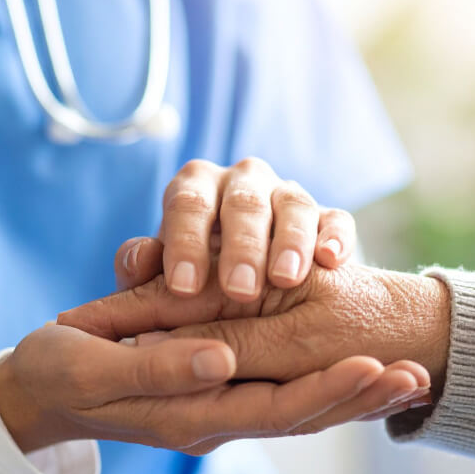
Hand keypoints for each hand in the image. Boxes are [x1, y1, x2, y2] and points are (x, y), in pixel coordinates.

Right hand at [0, 323, 431, 454]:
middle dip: (361, 398)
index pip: (273, 408)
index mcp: (188, 415)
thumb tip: (221, 361)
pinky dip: (325, 386)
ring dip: (355, 395)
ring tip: (410, 378)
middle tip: (420, 376)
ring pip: (300, 409)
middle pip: (302, 416)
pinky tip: (359, 374)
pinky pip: (281, 395)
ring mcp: (217, 409)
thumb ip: (158, 367)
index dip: (327, 390)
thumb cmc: (58, 371)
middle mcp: (214, 419)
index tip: (376, 367)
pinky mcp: (216, 392)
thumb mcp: (95, 365)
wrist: (36, 391)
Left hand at [129, 158, 356, 300]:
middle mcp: (242, 182)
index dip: (185, 242)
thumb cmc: (194, 284)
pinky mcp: (327, 217)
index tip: (184, 287)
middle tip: (239, 291)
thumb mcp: (164, 280)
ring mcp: (288, 195)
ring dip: (290, 241)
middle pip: (243, 202)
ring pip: (292, 206)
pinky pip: (336, 219)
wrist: (252, 291)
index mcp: (195, 188)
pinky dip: (335, 236)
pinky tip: (331, 260)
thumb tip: (137, 261)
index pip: (188, 203)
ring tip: (286, 279)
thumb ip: (144, 273)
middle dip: (241, 247)